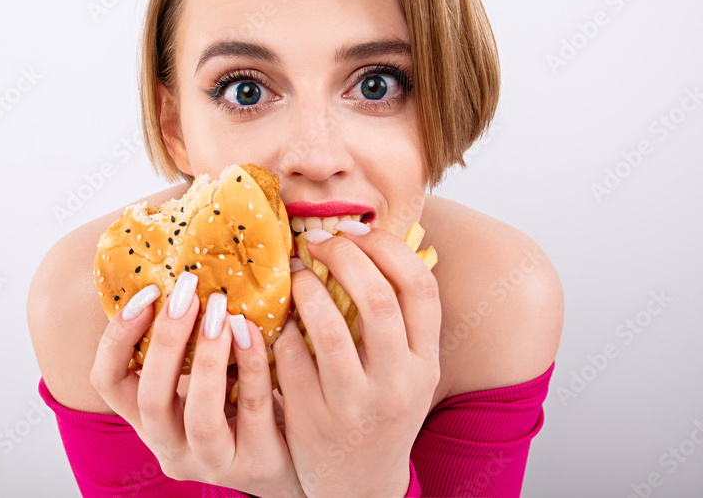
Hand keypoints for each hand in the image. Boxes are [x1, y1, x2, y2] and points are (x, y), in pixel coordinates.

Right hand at [90, 272, 305, 497]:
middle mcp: (171, 447)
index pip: (107, 381)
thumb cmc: (240, 400)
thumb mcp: (202, 375)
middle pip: (150, 398)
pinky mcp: (257, 464)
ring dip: (208, 358)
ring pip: (200, 416)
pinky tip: (253, 330)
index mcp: (148, 419)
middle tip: (188, 292)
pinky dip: (252, 365)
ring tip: (221, 312)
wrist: (294, 454)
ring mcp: (213, 461)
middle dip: (166, 340)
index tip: (147, 293)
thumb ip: (184, 338)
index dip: (117, 336)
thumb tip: (174, 260)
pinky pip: (252, 409)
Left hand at [272, 224, 440, 497]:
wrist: (358, 485)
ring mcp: (354, 405)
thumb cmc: (378, 410)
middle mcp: (398, 384)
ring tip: (295, 273)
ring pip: (328, 327)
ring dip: (305, 288)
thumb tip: (365, 237)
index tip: (356, 230)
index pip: (421, 288)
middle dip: (343, 256)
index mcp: (425, 363)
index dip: (387, 248)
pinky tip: (278, 318)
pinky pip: (290, 357)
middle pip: (377, 299)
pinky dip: (281, 329)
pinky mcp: (312, 419)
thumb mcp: (405, 369)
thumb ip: (396, 318)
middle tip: (318, 241)